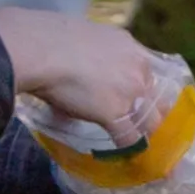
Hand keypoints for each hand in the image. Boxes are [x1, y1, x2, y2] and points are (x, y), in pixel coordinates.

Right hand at [0, 6, 161, 147]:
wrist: (40, 49)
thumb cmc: (49, 37)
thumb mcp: (82, 36)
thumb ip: (90, 54)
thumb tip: (76, 69)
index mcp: (129, 46)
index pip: (146, 71)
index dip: (141, 88)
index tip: (134, 98)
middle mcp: (137, 67)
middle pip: (154, 97)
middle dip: (149, 111)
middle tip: (140, 123)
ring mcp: (129, 92)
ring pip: (149, 120)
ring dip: (144, 133)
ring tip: (141, 145)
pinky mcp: (115, 113)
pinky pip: (129, 138)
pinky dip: (128, 149)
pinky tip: (126, 157)